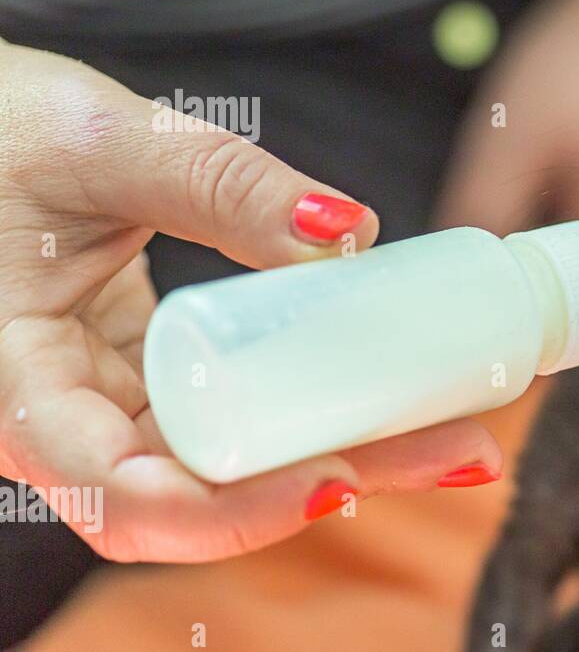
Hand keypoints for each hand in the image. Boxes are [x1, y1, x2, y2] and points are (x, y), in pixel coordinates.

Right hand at [0, 39, 501, 562]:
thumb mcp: (97, 142)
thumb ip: (216, 183)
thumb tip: (347, 232)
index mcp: (16, 389)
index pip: (123, 494)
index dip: (230, 508)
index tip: (333, 480)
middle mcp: (65, 421)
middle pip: (208, 490)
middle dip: (338, 475)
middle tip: (459, 448)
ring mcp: (112, 403)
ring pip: (236, 458)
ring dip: (348, 446)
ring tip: (461, 429)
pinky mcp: (152, 374)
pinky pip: (239, 408)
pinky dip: (315, 399)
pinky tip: (396, 387)